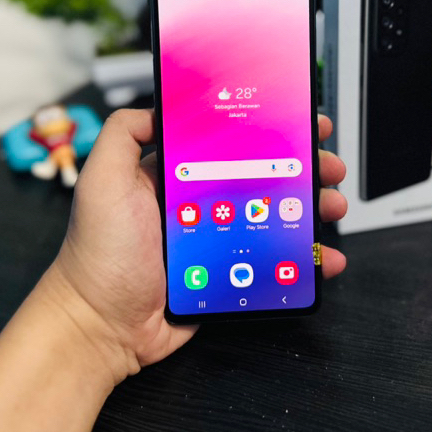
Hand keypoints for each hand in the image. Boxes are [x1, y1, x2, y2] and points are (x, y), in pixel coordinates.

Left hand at [50, 108, 347, 382]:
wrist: (101, 326)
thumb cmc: (99, 252)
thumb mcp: (102, 180)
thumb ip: (124, 134)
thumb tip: (160, 105)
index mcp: (178, 175)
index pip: (231, 141)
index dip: (266, 128)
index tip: (298, 120)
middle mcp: (202, 203)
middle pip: (263, 176)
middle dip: (302, 166)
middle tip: (328, 165)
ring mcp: (218, 239)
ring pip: (276, 216)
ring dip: (310, 208)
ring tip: (332, 204)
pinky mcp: (229, 274)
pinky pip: (272, 261)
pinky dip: (303, 259)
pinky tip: (323, 256)